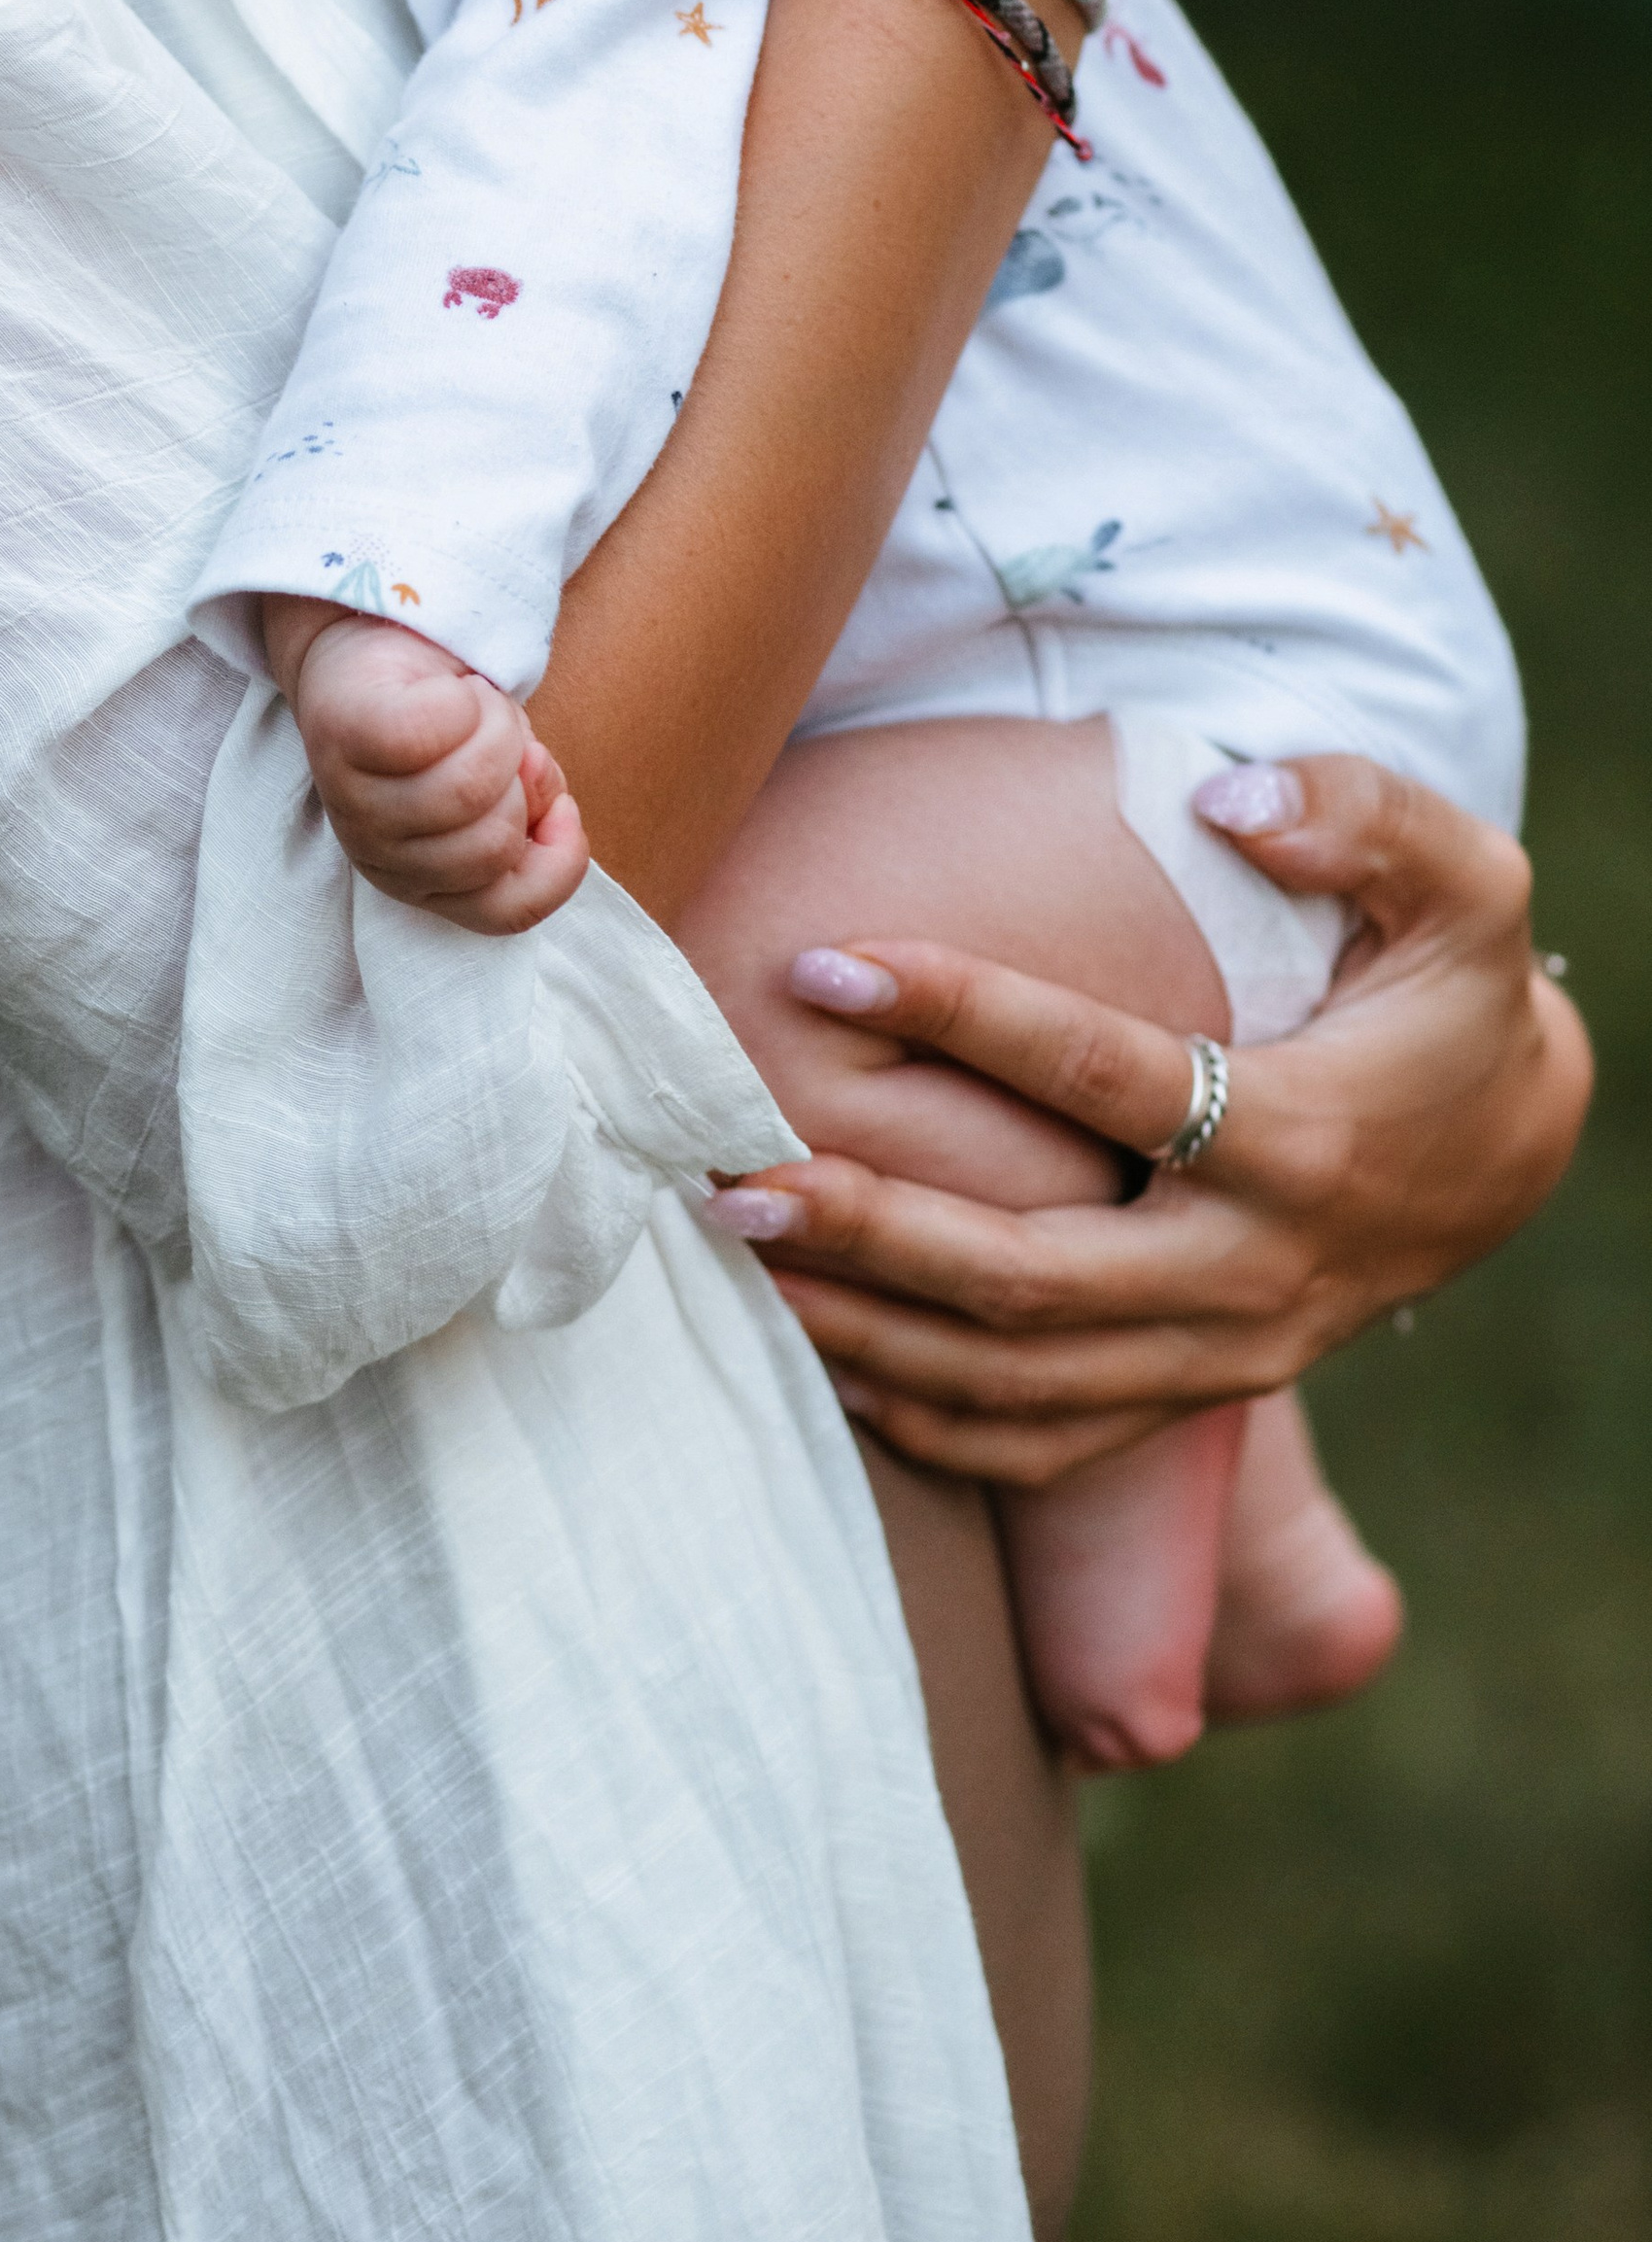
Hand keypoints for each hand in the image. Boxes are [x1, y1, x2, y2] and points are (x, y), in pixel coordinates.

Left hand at [263, 598, 589, 935]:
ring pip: (468, 787)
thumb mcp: (509, 779)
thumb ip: (534, 804)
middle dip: (524, 777)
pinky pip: (428, 729)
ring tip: (478, 706)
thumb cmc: (447, 723)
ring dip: (499, 727)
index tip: (559, 807)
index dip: (560, 859)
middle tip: (501, 736)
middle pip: (493, 844)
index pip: (508, 910)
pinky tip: (454, 691)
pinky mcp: (341, 736)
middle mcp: (381, 858)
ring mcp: (353, 802)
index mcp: (425, 883)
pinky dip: (463, 699)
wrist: (371, 650)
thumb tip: (533, 783)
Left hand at [725, 757, 1590, 1485]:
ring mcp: (1223, 1355)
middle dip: (872, 1232)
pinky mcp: (1197, 1396)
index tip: (826, 962)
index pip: (1103, 1078)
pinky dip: (929, 1417)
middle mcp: (1251, 1271)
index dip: (963, 1015)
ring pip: (1020, 1384)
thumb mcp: (1465, 888)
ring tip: (742, 1257)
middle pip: (1033, 1278)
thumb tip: (1228, 799)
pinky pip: (1047, 1443)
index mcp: (1298, 1139)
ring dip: (868, 1331)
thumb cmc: (1455, 999)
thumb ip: (1364, 819)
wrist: (1509, 1154)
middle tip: (732, 1178)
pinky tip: (825, 1356)